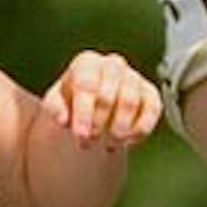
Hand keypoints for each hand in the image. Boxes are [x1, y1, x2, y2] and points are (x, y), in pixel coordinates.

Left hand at [39, 50, 161, 150]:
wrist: (91, 106)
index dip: (84, 113)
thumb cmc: (71, 102)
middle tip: (90, 142)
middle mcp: (113, 65)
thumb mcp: (55, 103)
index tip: (81, 136)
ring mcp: (134, 77)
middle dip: (98, 124)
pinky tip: (127, 141)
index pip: (87, 85)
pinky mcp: (150, 93)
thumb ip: (54, 108)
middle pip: (108, 96)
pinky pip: (152, 110)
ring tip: (108, 144)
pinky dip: (140, 130)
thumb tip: (63, 119)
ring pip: (131, 103)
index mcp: (87, 63)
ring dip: (118, 130)